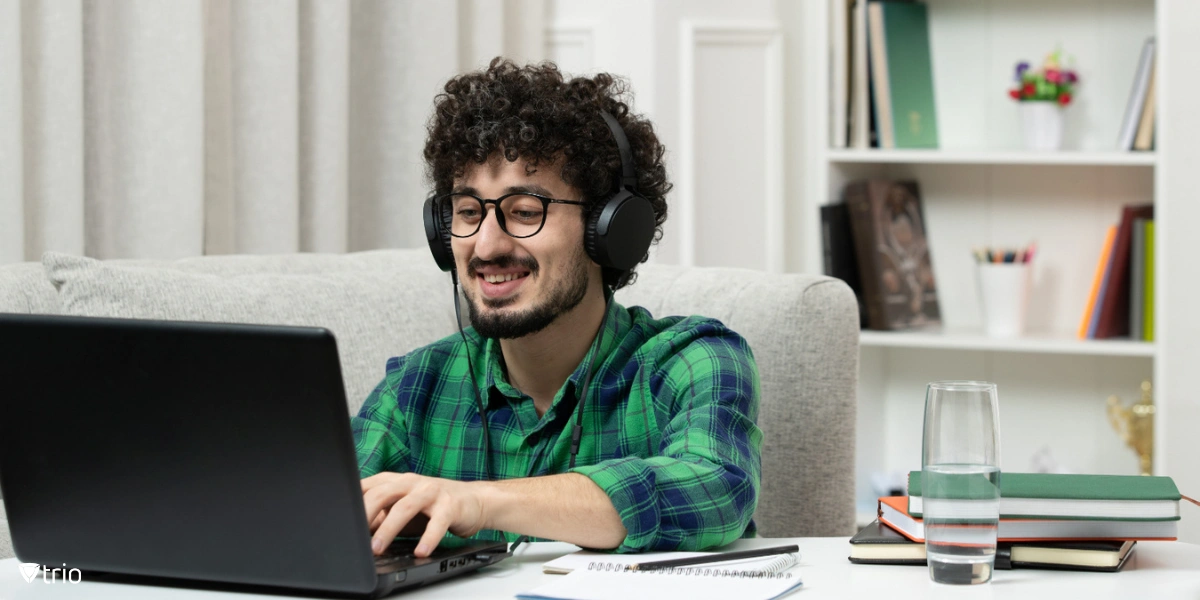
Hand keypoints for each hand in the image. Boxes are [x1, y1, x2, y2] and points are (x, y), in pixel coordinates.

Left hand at [361, 472, 487, 557]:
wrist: (475, 500)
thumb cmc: (434, 506)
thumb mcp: (404, 510)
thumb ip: (382, 517)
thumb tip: (356, 533)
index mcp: (398, 481)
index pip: (369, 486)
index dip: (353, 502)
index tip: (341, 520)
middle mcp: (413, 483)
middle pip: (383, 494)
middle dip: (365, 515)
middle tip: (355, 537)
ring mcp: (432, 492)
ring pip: (405, 507)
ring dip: (389, 529)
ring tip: (378, 549)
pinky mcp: (451, 505)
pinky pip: (437, 523)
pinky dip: (428, 538)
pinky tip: (421, 551)